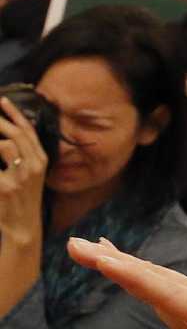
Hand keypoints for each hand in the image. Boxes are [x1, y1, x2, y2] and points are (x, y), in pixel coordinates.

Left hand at [0, 96, 49, 245]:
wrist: (23, 228)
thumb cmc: (23, 201)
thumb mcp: (29, 176)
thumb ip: (22, 157)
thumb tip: (6, 140)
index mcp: (40, 161)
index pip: (29, 131)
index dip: (14, 114)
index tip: (2, 100)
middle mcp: (34, 166)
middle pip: (17, 134)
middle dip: (0, 120)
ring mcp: (20, 177)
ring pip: (5, 146)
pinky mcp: (5, 187)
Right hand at [67, 237, 186, 328]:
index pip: (168, 292)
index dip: (134, 276)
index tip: (104, 260)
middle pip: (154, 277)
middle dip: (115, 261)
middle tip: (76, 246)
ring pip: (154, 275)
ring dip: (118, 261)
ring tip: (82, 248)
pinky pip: (158, 282)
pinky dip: (132, 269)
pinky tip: (111, 258)